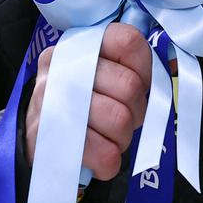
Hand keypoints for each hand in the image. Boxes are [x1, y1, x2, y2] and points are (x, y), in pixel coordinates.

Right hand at [25, 22, 150, 180]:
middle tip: (125, 118)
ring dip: (122, 136)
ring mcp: (50, 100)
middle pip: (129, 86)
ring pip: (119, 120)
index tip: (137, 85)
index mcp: (81, 44)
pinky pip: (103, 153)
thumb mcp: (102, 74)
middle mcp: (62, 65)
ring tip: (110, 137)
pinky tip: (100, 156)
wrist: (40, 139)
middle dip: (137, 110)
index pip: (127, 41)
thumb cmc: (84, 102)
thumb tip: (163, 75)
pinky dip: (109, 161)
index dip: (143, 68)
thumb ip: (128, 66)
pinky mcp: (47, 137)